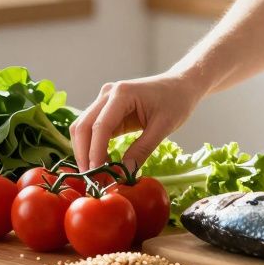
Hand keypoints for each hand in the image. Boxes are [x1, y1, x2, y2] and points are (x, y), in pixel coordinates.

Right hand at [71, 71, 206, 171]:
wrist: (180, 85)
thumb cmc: (176, 101)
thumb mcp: (163, 127)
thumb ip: (142, 150)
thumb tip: (124, 173)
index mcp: (122, 94)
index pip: (100, 126)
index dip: (95, 152)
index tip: (96, 174)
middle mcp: (107, 94)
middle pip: (83, 127)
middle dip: (84, 154)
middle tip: (92, 179)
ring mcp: (104, 100)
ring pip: (83, 128)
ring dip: (85, 152)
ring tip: (97, 174)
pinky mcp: (107, 110)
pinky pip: (93, 130)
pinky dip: (93, 147)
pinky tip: (102, 163)